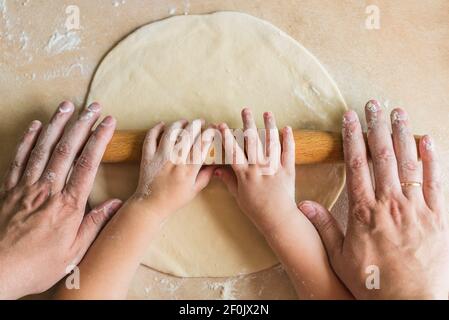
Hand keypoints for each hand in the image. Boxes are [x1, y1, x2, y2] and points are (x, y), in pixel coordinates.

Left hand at [0, 101, 121, 298]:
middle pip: (67, 149)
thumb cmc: (37, 264)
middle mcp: (48, 190)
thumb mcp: (74, 252)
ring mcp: (26, 187)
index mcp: (68, 205)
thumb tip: (115, 204)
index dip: (98, 139)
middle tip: (93, 106)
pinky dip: (27, 140)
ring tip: (67, 106)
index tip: (108, 122)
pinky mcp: (9, 190)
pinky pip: (19, 159)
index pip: (87, 164)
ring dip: (56, 124)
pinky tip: (35, 126)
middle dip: (81, 124)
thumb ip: (95, 224)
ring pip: (43, 148)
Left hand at [131, 119, 215, 216]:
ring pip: (171, 133)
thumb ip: (206, 175)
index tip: (212, 129)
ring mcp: (160, 157)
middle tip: (200, 122)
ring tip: (184, 121)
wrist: (151, 205)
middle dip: (196, 124)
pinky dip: (156, 129)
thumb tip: (215, 163)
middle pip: (188, 135)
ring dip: (179, 124)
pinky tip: (162, 124)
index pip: (202, 145)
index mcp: (188, 170)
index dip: (208, 134)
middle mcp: (175, 161)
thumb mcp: (194, 190)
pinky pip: (151, 138)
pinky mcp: (147, 157)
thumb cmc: (174, 199)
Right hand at [215, 108, 296, 232]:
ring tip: (267, 113)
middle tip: (245, 109)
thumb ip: (228, 180)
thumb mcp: (238, 196)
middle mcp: (259, 168)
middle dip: (248, 124)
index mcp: (245, 174)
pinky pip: (289, 153)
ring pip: (271, 143)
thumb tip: (216, 168)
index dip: (227, 137)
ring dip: (269, 126)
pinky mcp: (288, 171)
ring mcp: (275, 168)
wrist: (278, 218)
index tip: (222, 124)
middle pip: (252, 142)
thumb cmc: (255, 209)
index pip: (234, 151)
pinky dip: (289, 140)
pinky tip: (287, 128)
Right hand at [299, 100, 448, 298]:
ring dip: (402, 134)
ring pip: (408, 163)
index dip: (352, 138)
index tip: (349, 117)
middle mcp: (389, 203)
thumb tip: (304, 204)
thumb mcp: (340, 257)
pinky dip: (432, 158)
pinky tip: (428, 140)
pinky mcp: (437, 216)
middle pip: (382, 156)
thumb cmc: (372, 280)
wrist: (410, 300)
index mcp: (363, 211)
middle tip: (373, 104)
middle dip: (376, 127)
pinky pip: (436, 181)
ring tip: (398, 112)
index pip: (357, 165)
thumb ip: (324, 227)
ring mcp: (415, 208)